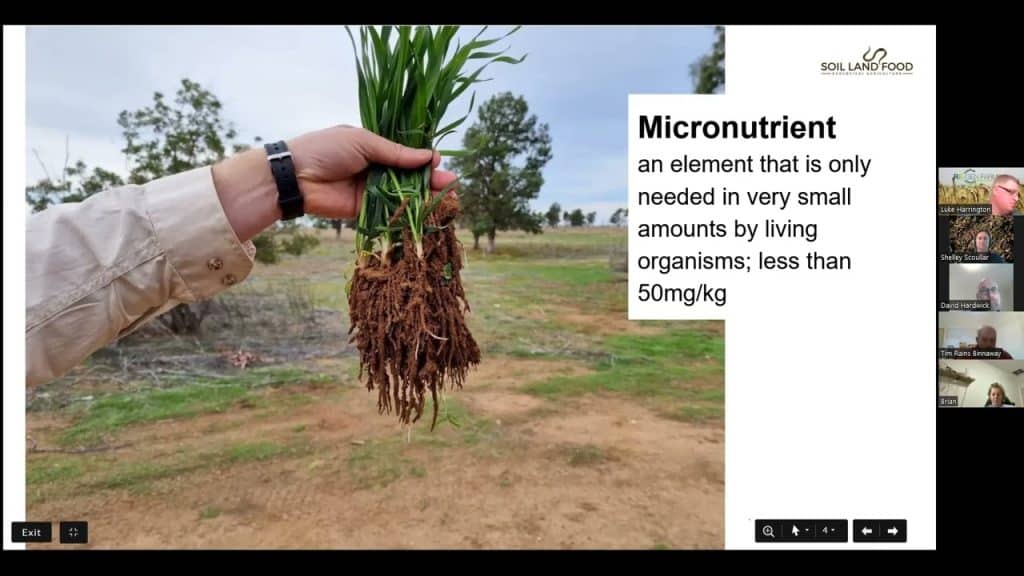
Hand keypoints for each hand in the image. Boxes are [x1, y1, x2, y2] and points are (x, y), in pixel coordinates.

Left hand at [212, 125, 457, 242]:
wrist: (295, 176)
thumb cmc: (326, 149)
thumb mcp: (364, 142)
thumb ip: (396, 153)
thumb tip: (428, 156)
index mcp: (373, 146)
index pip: (405, 152)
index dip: (423, 157)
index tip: (437, 161)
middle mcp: (374, 168)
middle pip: (409, 175)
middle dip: (430, 179)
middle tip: (451, 184)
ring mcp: (371, 189)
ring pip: (403, 194)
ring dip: (424, 196)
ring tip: (446, 197)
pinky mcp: (365, 210)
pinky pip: (389, 211)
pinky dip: (407, 212)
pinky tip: (426, 212)